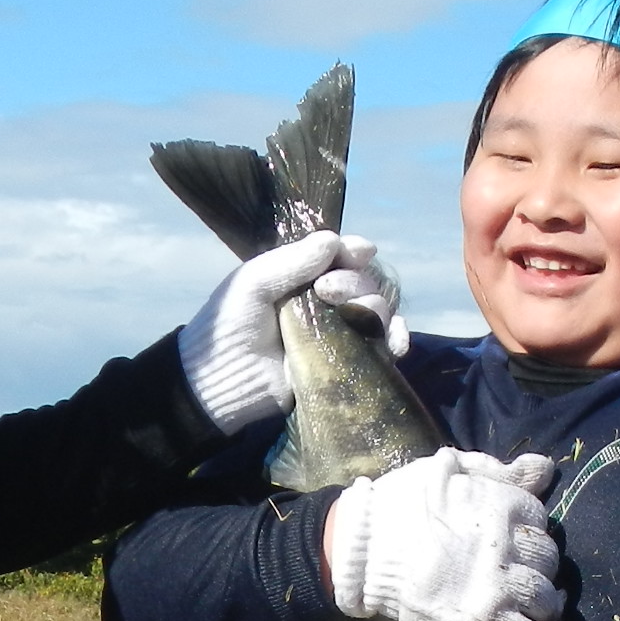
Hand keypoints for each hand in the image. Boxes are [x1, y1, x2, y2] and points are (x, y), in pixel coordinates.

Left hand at [177, 231, 406, 434]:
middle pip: (364, 282)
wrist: (223, 378)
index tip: (358, 253)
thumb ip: (292, 261)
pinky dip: (396, 339)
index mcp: (303, 276)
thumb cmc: (229, 324)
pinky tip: (395, 344)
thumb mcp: (254, 282)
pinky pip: (382, 346)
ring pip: (378, 311)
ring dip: (377, 308)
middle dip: (356, 282)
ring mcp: (338, 333)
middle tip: (326, 291)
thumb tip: (334, 241)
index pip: (342, 257)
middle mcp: (325, 302)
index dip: (355, 252)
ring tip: (356, 315)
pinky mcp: (347, 363)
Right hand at [325, 448, 573, 620]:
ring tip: (534, 603)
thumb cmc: (401, 502)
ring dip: (544, 601)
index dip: (528, 529)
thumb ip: (500, 471)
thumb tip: (545, 469)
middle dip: (538, 565)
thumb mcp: (451, 470)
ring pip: (544, 596)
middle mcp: (505, 544)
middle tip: (519, 571)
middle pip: (547, 558)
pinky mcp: (482, 619)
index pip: (539, 518)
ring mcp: (495, 585)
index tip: (515, 537)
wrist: (362, 547)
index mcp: (499, 504)